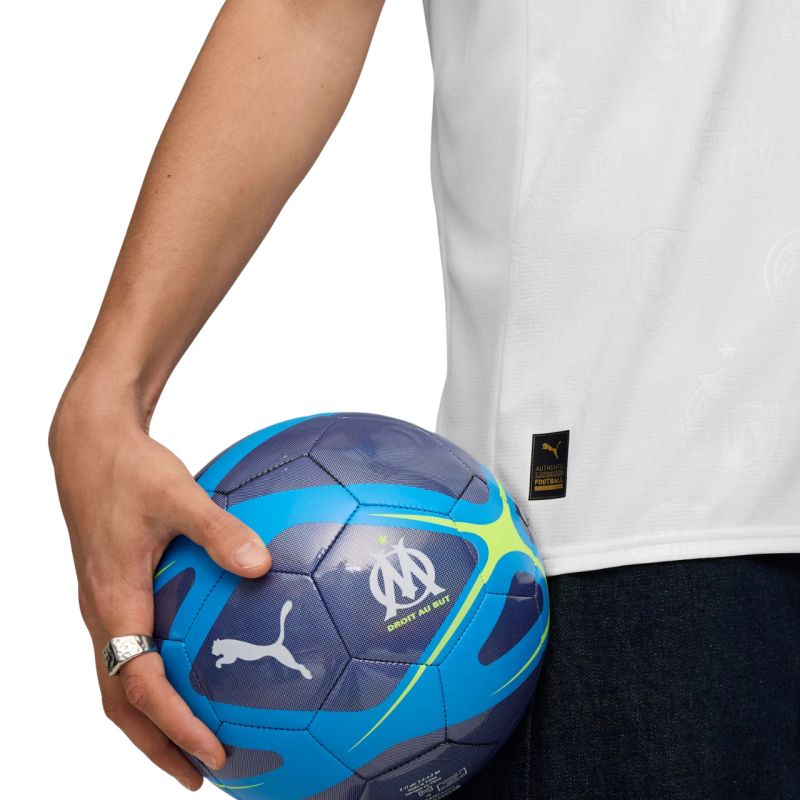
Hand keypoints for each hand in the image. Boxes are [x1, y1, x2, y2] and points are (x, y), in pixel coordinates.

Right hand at [50, 389, 270, 789]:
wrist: (89, 445)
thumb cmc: (128, 469)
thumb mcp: (178, 495)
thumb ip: (220, 531)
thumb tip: (264, 565)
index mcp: (114, 601)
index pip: (138, 687)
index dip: (173, 726)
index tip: (211, 753)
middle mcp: (103, 613)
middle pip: (120, 702)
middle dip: (157, 744)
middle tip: (200, 773)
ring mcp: (104, 604)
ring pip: (121, 680)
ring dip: (153, 717)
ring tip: (194, 739)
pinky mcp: (113, 589)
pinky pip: (129, 648)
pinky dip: (155, 676)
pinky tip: (195, 664)